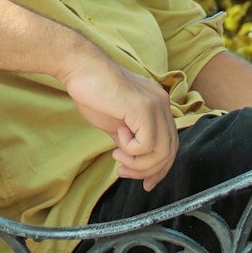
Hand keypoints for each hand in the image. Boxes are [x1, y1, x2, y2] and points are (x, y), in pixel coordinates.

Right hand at [60, 48, 177, 190]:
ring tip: (117, 156)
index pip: (170, 145)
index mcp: (159, 106)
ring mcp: (156, 105)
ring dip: (137, 164)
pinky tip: (117, 137)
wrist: (81, 69)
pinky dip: (131, 150)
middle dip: (148, 171)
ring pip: (161, 152)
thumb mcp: (116, 122)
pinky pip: (146, 145)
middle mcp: (163, 104)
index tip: (145, 183)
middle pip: (170, 151)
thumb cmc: (94, 92)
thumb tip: (133, 161)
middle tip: (123, 173)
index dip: (160, 169)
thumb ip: (129, 139)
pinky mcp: (144, 108)